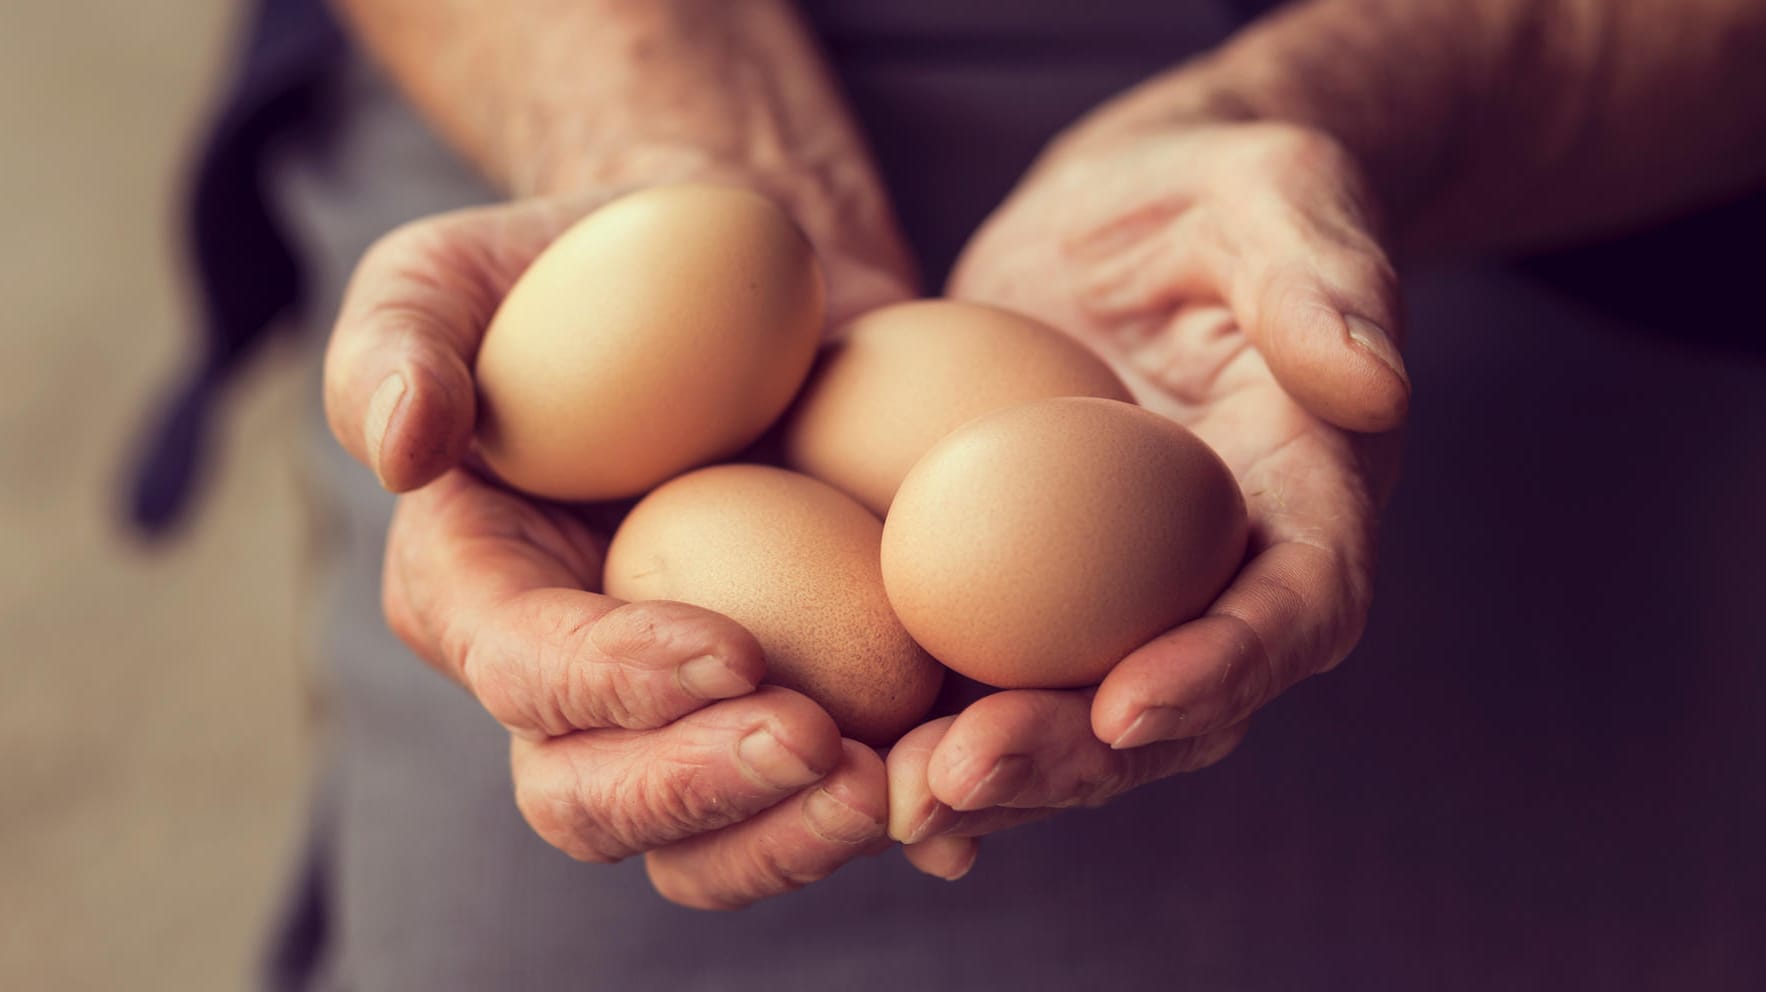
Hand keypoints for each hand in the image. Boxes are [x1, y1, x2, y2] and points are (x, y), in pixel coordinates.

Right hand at [324, 188, 914, 907]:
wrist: (736, 275)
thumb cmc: (577, 266)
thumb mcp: (454, 270)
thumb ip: (399, 339)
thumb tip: (403, 446)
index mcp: (476, 593)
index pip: (521, 671)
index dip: (612, 683)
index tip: (732, 652)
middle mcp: (568, 681)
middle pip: (596, 803)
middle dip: (701, 795)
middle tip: (820, 747)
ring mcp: (684, 706)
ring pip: (711, 839)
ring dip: (798, 836)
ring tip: (901, 787)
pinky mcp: (795, 693)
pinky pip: (823, 793)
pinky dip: (891, 812)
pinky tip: (957, 797)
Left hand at [887, 122, 1406, 878]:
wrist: (1124, 215)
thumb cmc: (1217, 192)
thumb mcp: (1277, 195)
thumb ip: (1324, 279)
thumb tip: (1371, 383)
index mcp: (1306, 500)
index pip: (1296, 607)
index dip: (1225, 667)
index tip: (1132, 703)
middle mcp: (1220, 576)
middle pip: (1174, 705)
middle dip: (1076, 757)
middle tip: (964, 775)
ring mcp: (1120, 595)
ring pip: (1075, 721)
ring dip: (994, 773)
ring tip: (892, 796)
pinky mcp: (1029, 587)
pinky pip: (992, 675)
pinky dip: (933, 730)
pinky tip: (855, 767)